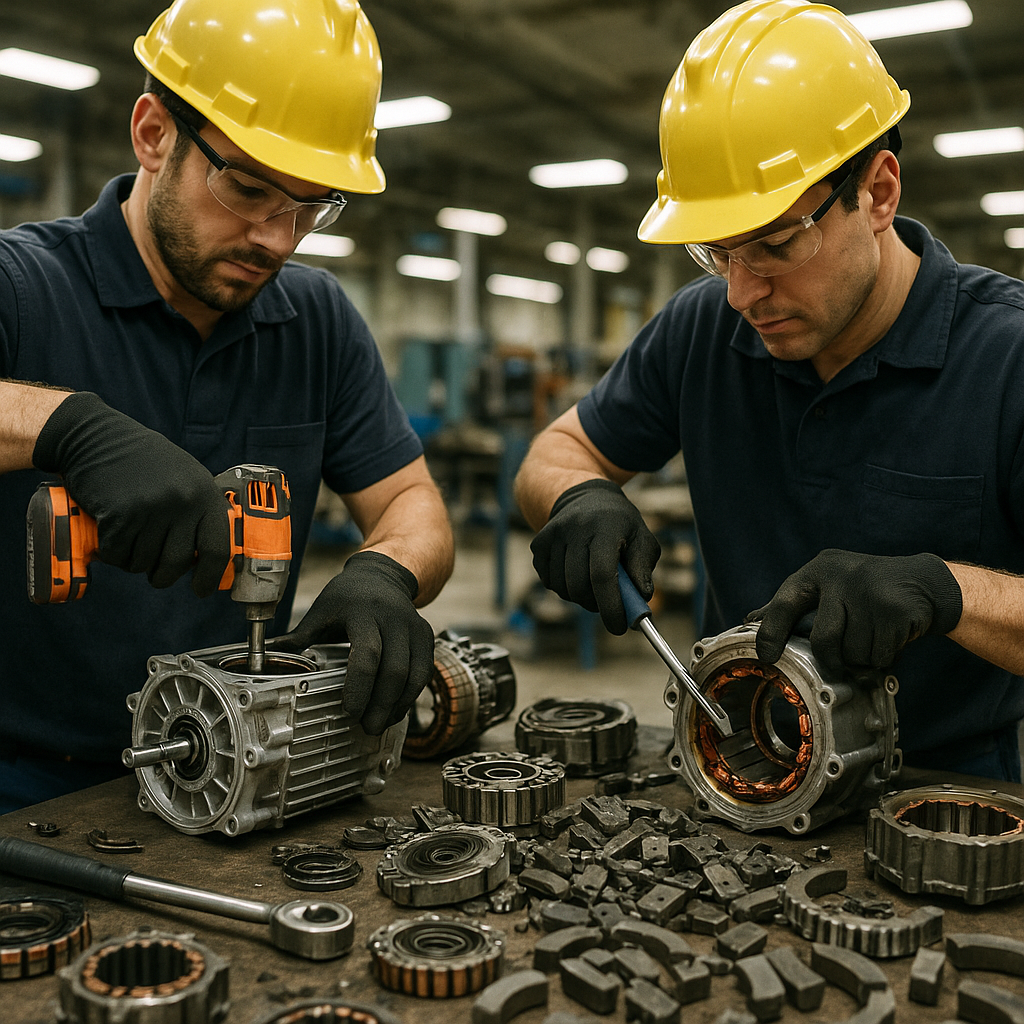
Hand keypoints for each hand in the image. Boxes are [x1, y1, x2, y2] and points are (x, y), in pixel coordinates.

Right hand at [32, 392, 229, 594]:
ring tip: (130, 541)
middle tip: (155, 573)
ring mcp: (151, 508)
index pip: (218, 548)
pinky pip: (118, 555)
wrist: (98, 437)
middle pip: (177, 563)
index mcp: (204, 493)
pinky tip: (111, 535)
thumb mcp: (186, 476)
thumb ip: (199, 510)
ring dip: (134, 561)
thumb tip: (210, 555)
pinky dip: (112, 553)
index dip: (210, 576)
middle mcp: (182, 502)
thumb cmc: (144, 460)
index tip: (202, 590)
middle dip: (163, 576)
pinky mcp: (120, 515)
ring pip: (144, 562)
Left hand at [274, 551, 434, 734]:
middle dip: (381, 704)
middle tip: (367, 727)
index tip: (350, 711)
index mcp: (363, 613)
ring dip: (399, 704)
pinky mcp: (426, 637)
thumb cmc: (348, 596)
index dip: (360, 686)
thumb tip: (266, 658)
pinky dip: (412, 694)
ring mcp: (414, 628)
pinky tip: (397, 710)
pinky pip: (424, 672)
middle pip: (394, 670)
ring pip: (414, 674)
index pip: (367, 654)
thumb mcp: (322, 610)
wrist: (384, 575)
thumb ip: (300, 637)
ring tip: (381, 723)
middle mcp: (393, 620)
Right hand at [529, 478, 660, 634]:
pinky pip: (549, 582)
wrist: (584, 497)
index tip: (619, 627)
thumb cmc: (619, 523)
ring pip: (563, 587)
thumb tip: (641, 600)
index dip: (610, 606)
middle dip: (596, 605)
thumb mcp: (641, 538)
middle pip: (579, 585)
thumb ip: (643, 569)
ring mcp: (553, 535)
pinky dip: (564, 588)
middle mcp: (575, 528)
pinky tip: (577, 574)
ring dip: (580, 598)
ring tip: (595, 586)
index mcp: (605, 526)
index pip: (602, 574)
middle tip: (609, 606)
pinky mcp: (538, 543)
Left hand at [750, 548, 963, 674]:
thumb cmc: (865, 590)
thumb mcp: (826, 586)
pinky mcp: (896, 609)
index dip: (771, 632)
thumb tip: (751, 621)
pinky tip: (890, 637)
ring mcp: (870, 591)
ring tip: (872, 636)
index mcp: (818, 570)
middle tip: (839, 661)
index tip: (767, 655)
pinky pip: (879, 653)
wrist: (924, 582)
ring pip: (853, 651)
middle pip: (823, 639)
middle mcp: (841, 576)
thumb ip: (791, 604)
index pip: (784, 603)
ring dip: (862, 656)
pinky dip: (883, 656)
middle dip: (832, 658)